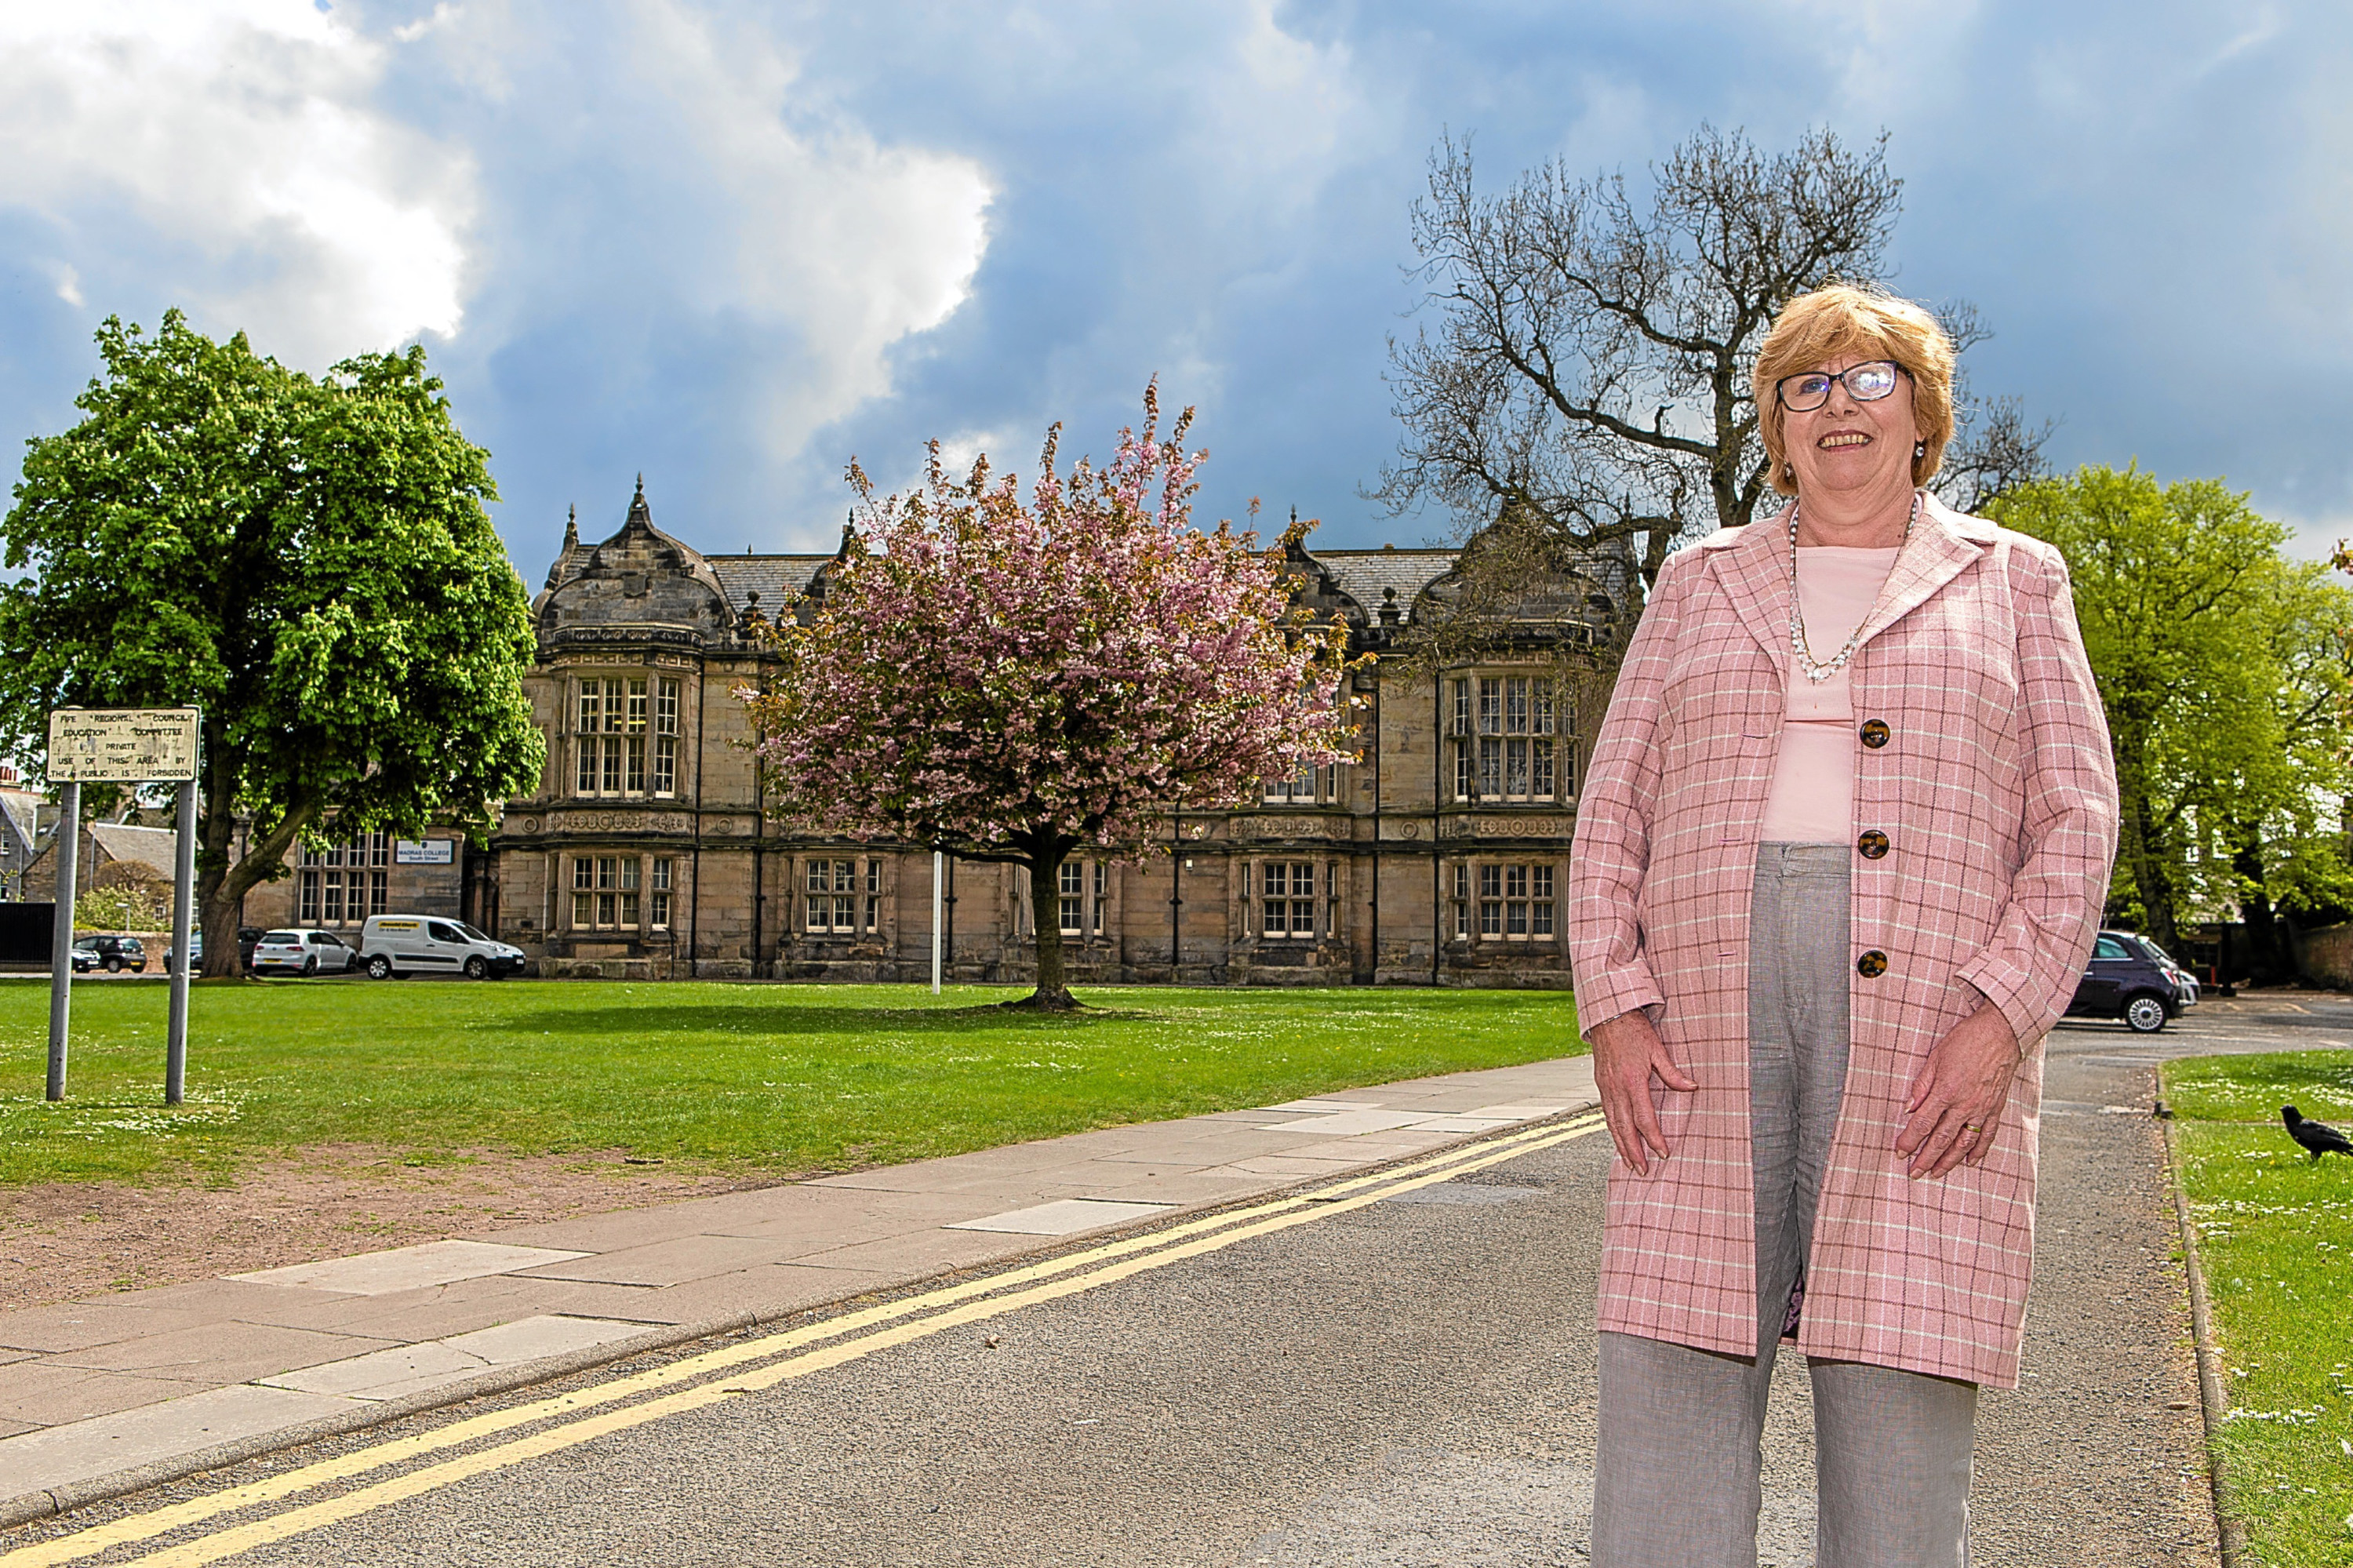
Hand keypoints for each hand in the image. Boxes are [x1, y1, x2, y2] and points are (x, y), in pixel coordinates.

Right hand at [1589, 1010, 1697, 1175]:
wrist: (1608, 1016)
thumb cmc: (1634, 1030)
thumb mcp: (1657, 1049)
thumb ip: (1672, 1073)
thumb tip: (1692, 1088)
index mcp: (1633, 1081)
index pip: (1644, 1118)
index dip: (1654, 1138)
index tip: (1663, 1152)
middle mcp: (1616, 1088)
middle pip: (1625, 1128)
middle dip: (1634, 1151)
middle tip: (1642, 1170)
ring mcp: (1606, 1088)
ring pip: (1613, 1124)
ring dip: (1621, 1145)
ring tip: (1629, 1163)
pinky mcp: (1601, 1085)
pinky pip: (1607, 1114)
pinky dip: (1613, 1130)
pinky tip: (1618, 1139)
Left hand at [1895, 1003, 2021, 1179]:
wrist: (2001, 1032)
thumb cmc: (1967, 1040)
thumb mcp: (1935, 1057)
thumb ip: (1921, 1085)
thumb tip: (1909, 1107)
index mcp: (1946, 1091)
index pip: (1922, 1123)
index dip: (1910, 1141)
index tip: (1900, 1152)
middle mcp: (1965, 1104)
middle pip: (1942, 1139)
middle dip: (1926, 1158)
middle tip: (1915, 1173)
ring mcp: (1982, 1108)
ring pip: (1964, 1142)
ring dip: (1950, 1160)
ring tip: (1937, 1173)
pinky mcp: (1996, 1107)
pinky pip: (1988, 1134)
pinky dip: (1979, 1150)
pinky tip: (1971, 1161)